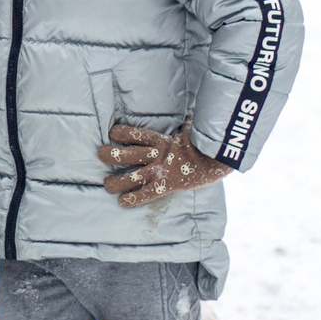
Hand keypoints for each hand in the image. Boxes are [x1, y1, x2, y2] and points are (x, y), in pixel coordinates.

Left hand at [99, 123, 232, 207]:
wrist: (220, 159)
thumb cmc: (207, 144)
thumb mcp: (193, 129)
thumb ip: (185, 124)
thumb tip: (187, 117)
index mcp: (163, 140)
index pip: (138, 134)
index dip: (123, 132)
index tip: (112, 132)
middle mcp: (158, 155)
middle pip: (129, 154)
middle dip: (112, 154)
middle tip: (100, 154)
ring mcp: (162, 170)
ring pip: (133, 175)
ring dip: (117, 181)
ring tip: (106, 184)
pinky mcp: (167, 184)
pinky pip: (147, 193)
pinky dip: (134, 198)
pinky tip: (122, 202)